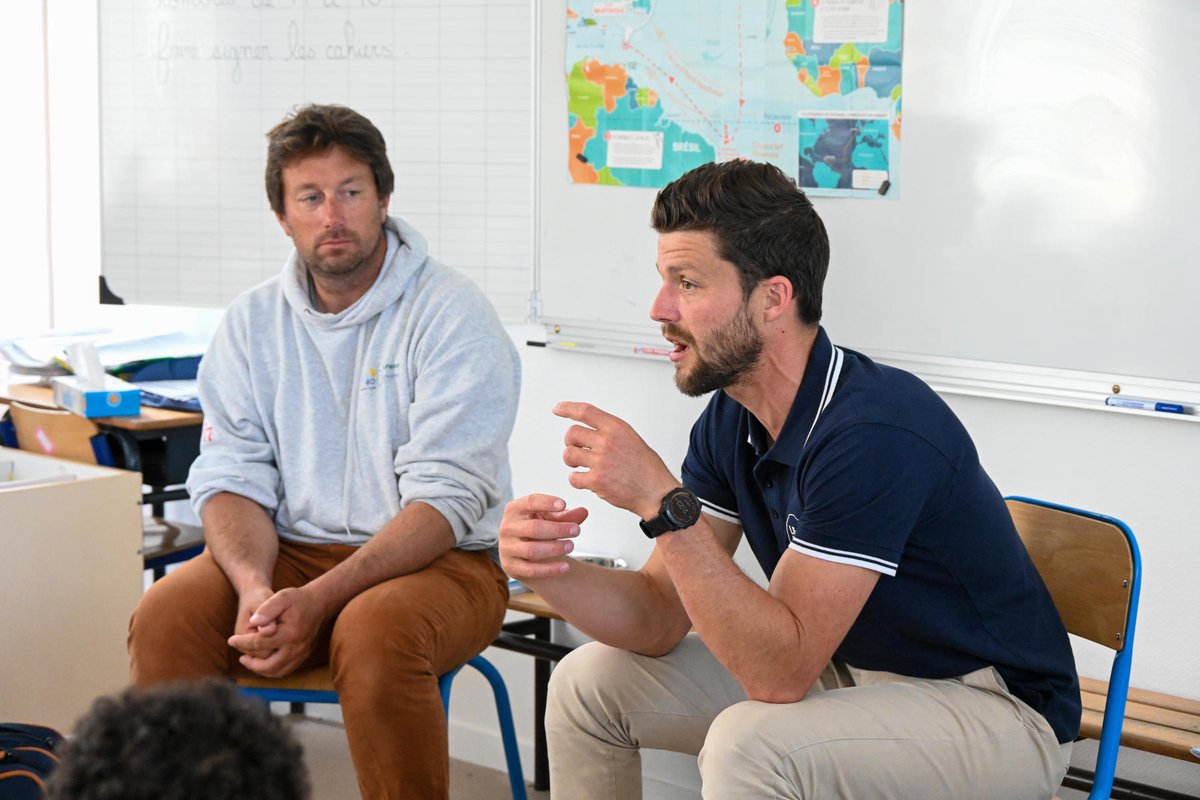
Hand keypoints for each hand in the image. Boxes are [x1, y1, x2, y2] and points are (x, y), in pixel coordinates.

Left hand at [227, 586, 325, 677]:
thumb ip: (266, 609)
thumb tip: (253, 623)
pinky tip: (263, 661)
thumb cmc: (298, 599)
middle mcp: (297, 648)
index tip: (231, 640)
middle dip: (250, 663)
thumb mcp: (281, 597)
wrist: (320, 603)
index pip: (259, 643)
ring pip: (277, 672)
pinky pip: (285, 670)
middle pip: (268, 665)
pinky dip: (272, 670)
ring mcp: (302, 654)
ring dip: (260, 670)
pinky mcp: (304, 656)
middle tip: (240, 656)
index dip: (242, 642)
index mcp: (290, 633)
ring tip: (249, 660)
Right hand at [500, 494, 587, 580]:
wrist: (526, 552)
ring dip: (554, 549)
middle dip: (557, 530)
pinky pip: (531, 570)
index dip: (546, 503)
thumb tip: (584, 512)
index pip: (529, 502)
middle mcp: (506, 527)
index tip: (563, 504)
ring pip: (532, 550)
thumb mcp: (551, 519)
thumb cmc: (539, 529)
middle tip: (577, 530)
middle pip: (533, 528)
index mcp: (514, 509)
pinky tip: (565, 566)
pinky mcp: (510, 566)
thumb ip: (567, 516)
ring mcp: (506, 548)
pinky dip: (550, 569)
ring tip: (571, 546)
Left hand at [555, 401, 678, 518]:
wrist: (656, 492)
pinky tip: (587, 481)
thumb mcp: (631, 439)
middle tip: (577, 450)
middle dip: (570, 442)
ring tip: (581, 466)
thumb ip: (611, 433)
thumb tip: (591, 431)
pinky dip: (577, 480)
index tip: (557, 409)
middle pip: (571, 433)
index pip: (586, 411)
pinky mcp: (596, 481)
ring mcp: (601, 461)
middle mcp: (607, 441)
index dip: (568, 408)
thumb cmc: (647, 468)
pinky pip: (573, 478)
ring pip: (569, 455)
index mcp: (616, 428)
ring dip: (572, 461)